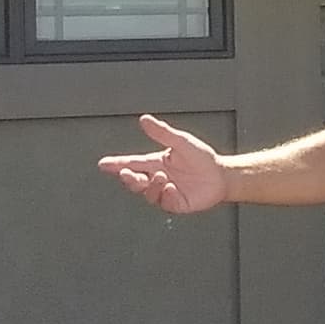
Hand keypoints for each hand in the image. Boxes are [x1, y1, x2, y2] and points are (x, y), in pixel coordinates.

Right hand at [97, 114, 226, 213]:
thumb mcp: (181, 142)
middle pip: (135, 181)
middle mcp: (158, 178)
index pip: (132, 163)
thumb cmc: (202, 158)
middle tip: (125, 173)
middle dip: (127, 178)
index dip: (116, 164)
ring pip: (147, 193)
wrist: (222, 176)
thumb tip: (144, 119)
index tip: (103, 164)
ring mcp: (166, 192)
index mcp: (156, 163)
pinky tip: (172, 187)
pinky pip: (164, 202)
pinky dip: (165, 194)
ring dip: (150, 185)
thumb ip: (162, 132)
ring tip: (162, 177)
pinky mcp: (176, 204)